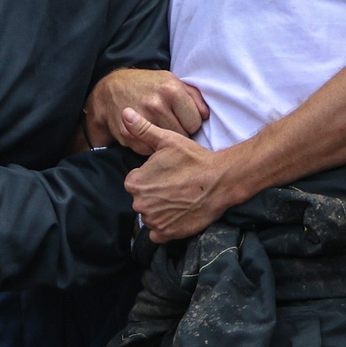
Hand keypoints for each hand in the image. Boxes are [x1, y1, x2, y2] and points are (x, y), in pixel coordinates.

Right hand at [86, 68, 208, 148]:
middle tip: (170, 125)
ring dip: (165, 142)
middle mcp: (156, 104)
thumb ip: (193, 96)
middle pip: (182, 136)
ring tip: (159, 128)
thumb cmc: (147, 85)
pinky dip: (149, 146)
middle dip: (179, 133)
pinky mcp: (128, 133)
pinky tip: (146, 134)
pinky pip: (149, 150)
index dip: (190, 123)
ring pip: (166, 146)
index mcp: (171, 90)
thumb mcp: (171, 80)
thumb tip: (206, 116)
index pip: (195, 122)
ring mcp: (141, 120)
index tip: (182, 119)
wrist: (110, 90)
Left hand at [120, 113, 242, 240]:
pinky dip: (165, 226)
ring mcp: (154, 221)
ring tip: (179, 197)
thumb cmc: (194, 159)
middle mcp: (140, 204)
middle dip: (154, 194)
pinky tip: (178, 213)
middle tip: (174, 185)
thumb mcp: (167, 140)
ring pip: (150, 215)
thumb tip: (125, 113)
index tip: (166, 174)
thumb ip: (142, 129)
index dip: (150, 177)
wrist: (220, 180)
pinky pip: (158, 233)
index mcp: (135, 182)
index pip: (135, 182)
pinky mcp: (168, 233)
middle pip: (142, 199)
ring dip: (160, 209)